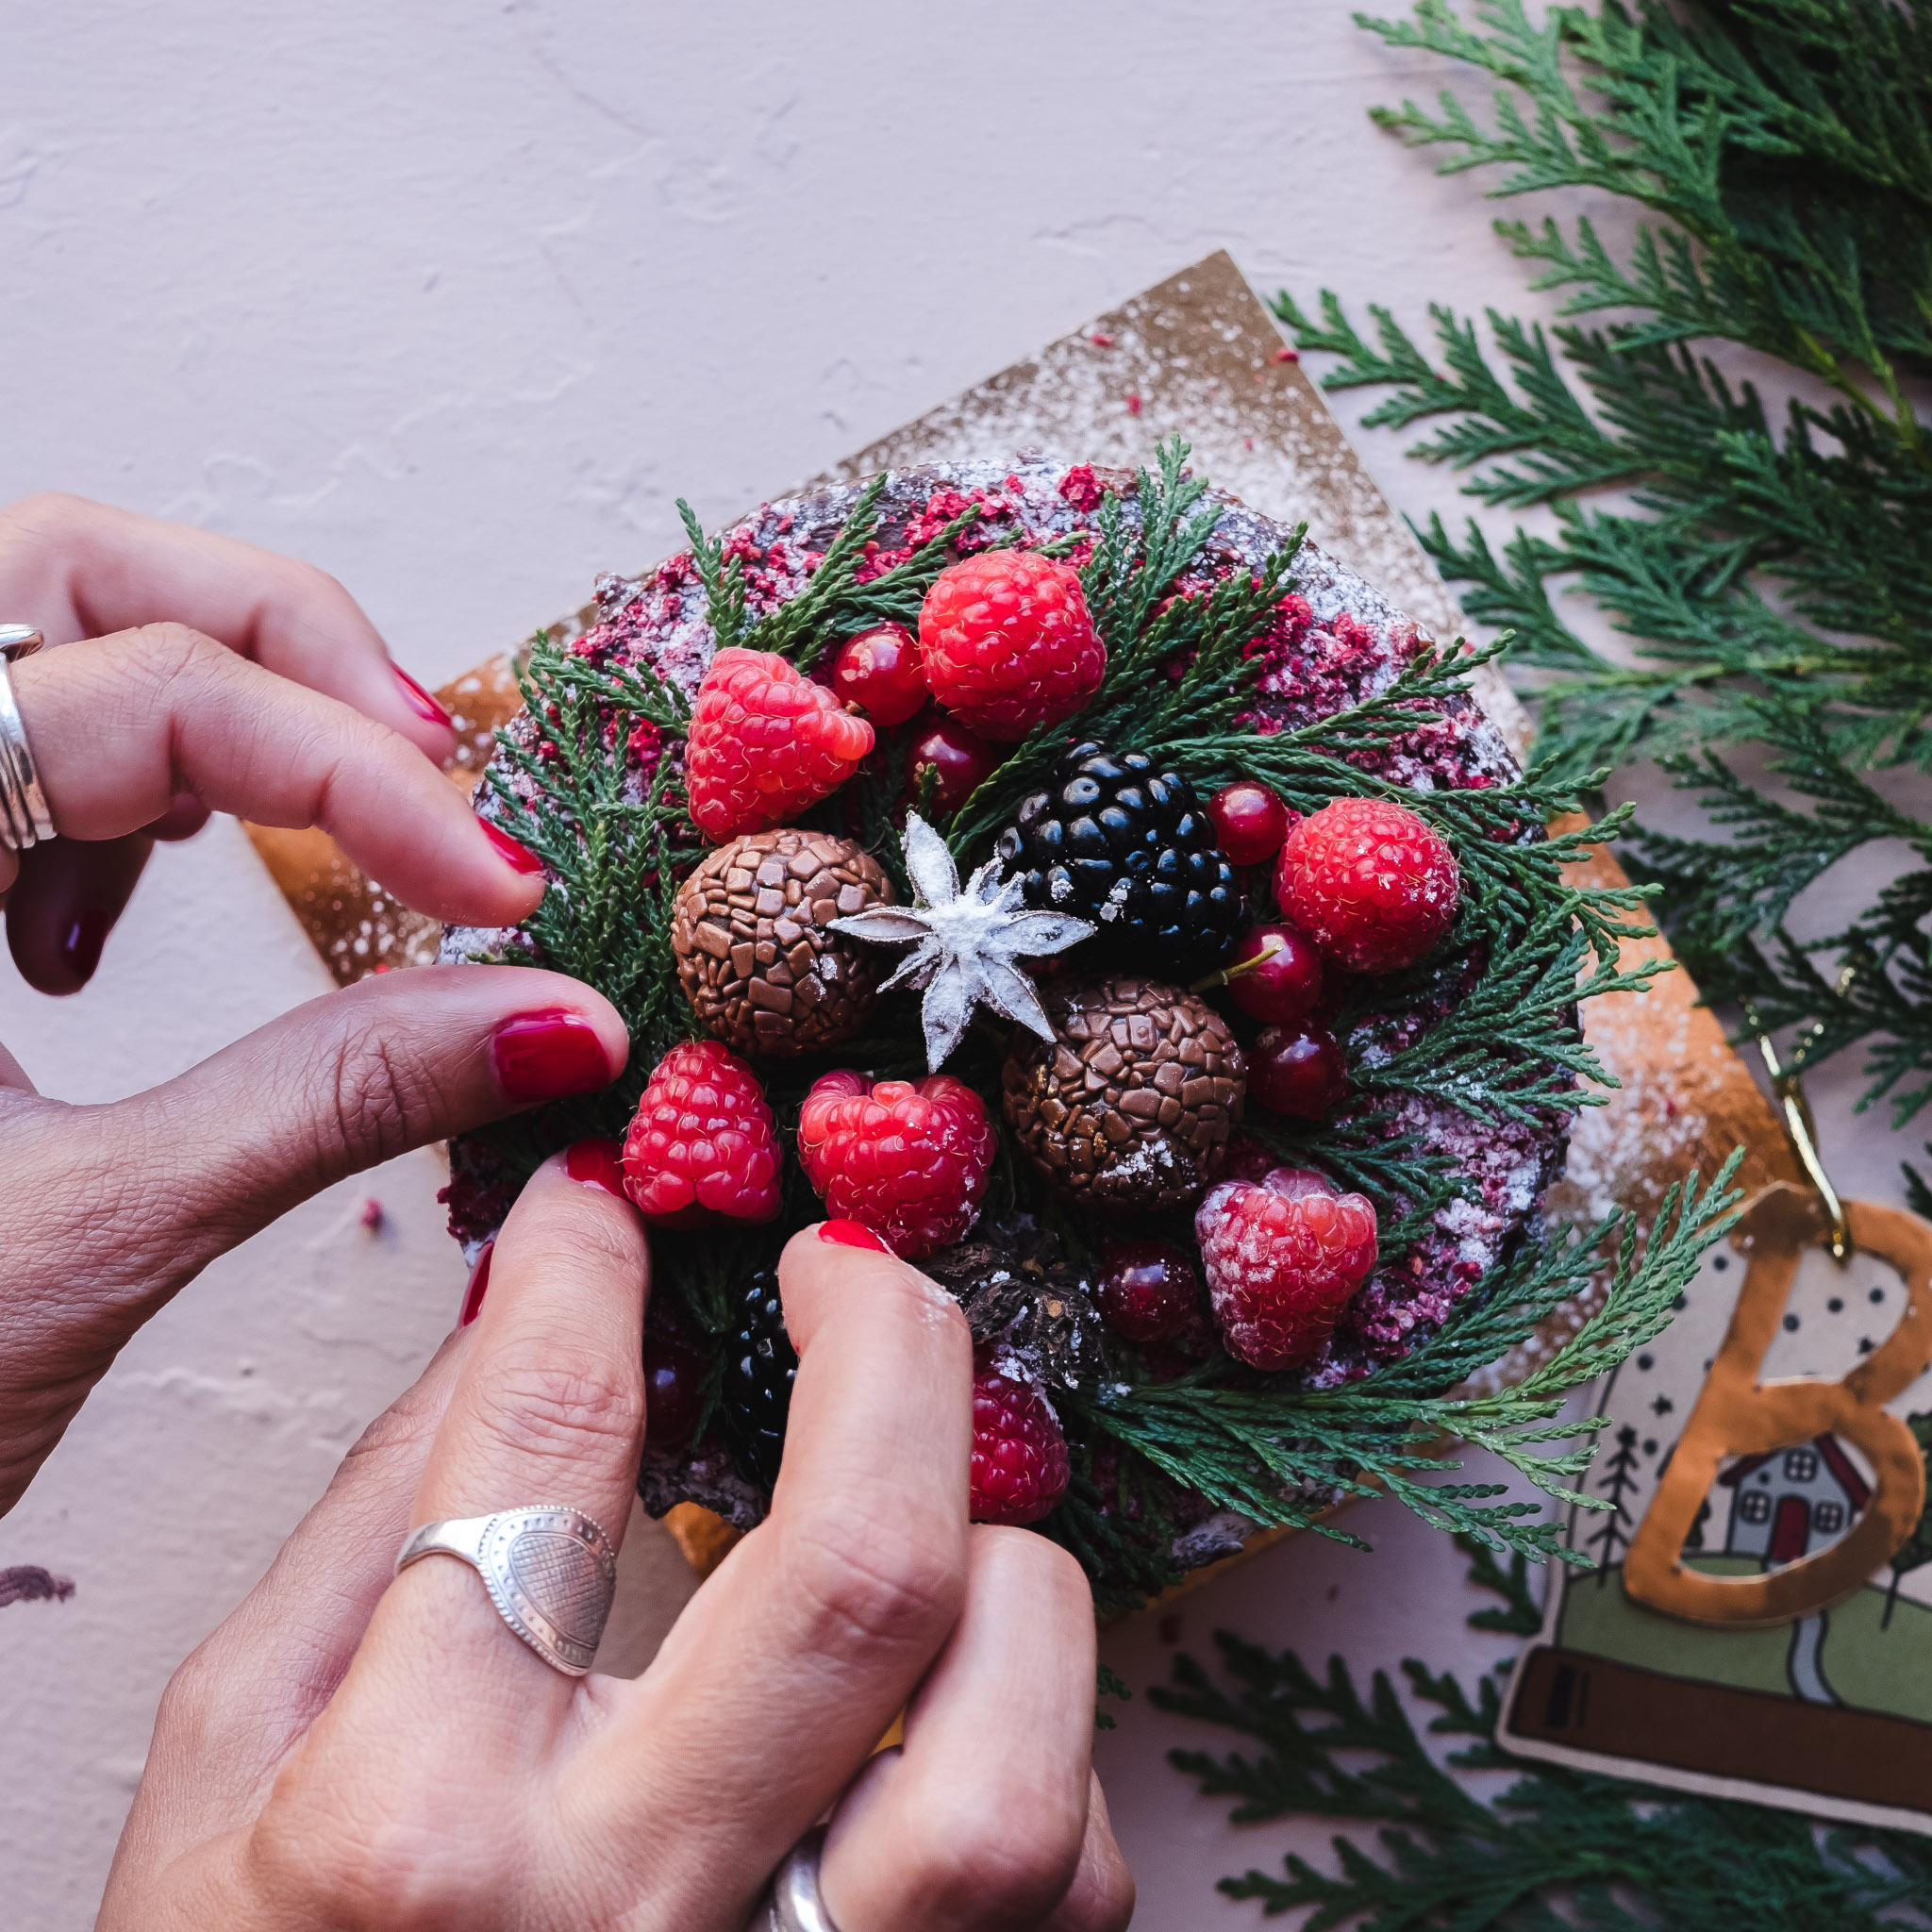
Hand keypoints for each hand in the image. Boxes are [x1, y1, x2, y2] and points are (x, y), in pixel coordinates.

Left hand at [0, 492, 628, 1511]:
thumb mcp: (86, 1239)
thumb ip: (337, 1100)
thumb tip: (552, 1021)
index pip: (156, 695)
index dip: (360, 781)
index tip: (500, 889)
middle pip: (73, 569)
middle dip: (287, 652)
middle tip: (428, 782)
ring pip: (40, 632)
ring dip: (206, 716)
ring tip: (280, 865)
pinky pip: (0, 749)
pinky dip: (108, 804)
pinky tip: (98, 944)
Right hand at [102, 1165, 1135, 1930]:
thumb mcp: (232, 1752)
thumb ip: (374, 1519)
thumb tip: (527, 1316)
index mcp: (416, 1822)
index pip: (542, 1447)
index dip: (585, 1271)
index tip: (607, 1203)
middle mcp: (623, 1912)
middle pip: (862, 1569)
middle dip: (891, 1348)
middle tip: (855, 1266)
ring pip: (1010, 1747)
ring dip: (1005, 1572)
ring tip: (932, 1513)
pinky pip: (1061, 1876)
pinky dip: (1037, 1744)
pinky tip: (946, 1699)